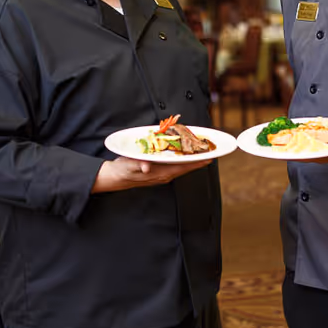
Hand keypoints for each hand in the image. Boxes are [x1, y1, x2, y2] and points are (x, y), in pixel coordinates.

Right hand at [92, 157, 211, 192]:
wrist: (116, 177)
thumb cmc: (124, 170)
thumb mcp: (129, 165)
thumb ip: (138, 165)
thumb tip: (146, 167)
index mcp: (160, 173)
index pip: (183, 167)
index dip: (197, 162)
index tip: (209, 158)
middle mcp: (164, 175)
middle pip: (186, 167)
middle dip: (198, 160)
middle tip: (211, 150)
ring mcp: (163, 174)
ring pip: (182, 166)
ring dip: (192, 159)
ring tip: (202, 151)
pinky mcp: (159, 171)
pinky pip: (175, 165)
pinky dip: (182, 159)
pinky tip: (185, 153)